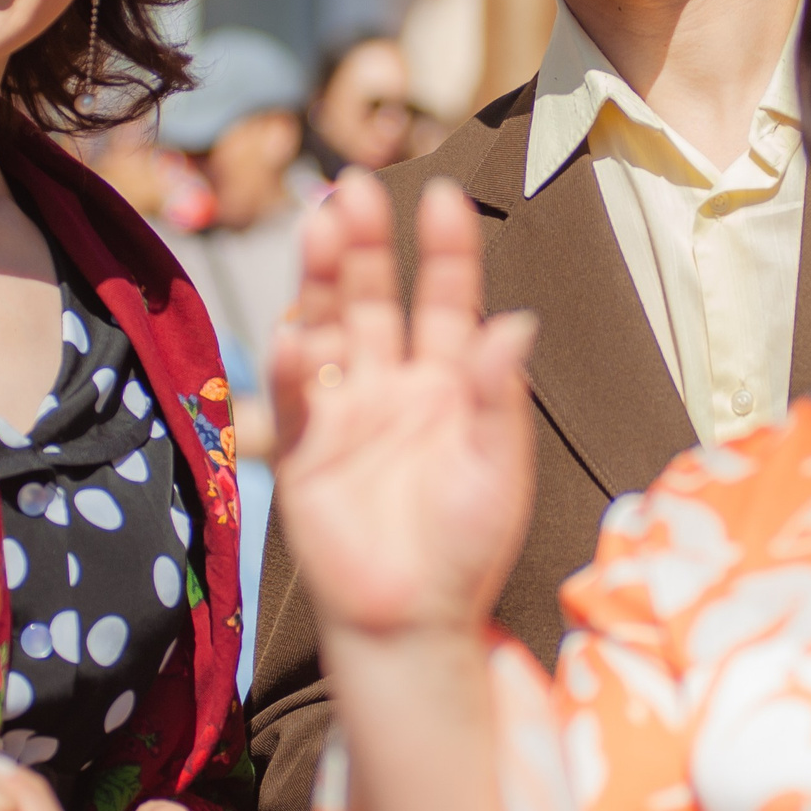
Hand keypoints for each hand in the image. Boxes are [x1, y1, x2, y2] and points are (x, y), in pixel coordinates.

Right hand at [271, 174, 536, 640]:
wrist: (415, 621)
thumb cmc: (468, 546)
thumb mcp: (501, 469)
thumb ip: (500, 396)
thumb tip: (515, 322)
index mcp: (449, 380)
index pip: (445, 296)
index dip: (445, 247)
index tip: (444, 195)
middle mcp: (393, 382)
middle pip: (374, 295)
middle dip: (364, 242)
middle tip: (353, 189)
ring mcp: (346, 411)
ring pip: (329, 328)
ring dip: (321, 280)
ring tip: (320, 226)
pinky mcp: (307, 452)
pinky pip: (299, 401)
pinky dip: (295, 367)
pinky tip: (300, 336)